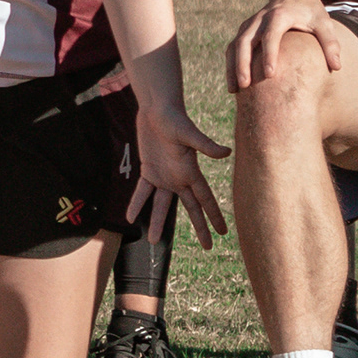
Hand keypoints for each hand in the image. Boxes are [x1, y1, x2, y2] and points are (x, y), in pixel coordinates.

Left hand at [128, 93, 231, 247]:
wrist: (156, 109)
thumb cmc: (175, 118)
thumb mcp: (189, 133)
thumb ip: (205, 145)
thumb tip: (227, 152)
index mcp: (191, 172)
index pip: (206, 199)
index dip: (214, 216)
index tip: (223, 233)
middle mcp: (179, 178)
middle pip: (191, 208)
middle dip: (200, 227)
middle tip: (208, 248)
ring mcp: (164, 175)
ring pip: (162, 205)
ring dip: (157, 222)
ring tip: (153, 241)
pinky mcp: (148, 169)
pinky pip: (142, 191)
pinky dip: (137, 203)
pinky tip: (131, 218)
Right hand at [225, 0, 342, 94]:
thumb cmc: (310, 10)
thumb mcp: (324, 22)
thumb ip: (330, 43)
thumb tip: (336, 67)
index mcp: (279, 16)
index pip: (271, 35)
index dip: (269, 54)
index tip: (269, 74)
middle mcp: (260, 19)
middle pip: (245, 41)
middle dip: (243, 64)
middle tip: (245, 85)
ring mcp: (249, 24)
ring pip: (235, 45)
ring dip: (232, 66)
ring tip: (234, 90)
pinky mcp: (245, 30)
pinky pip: (233, 47)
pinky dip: (230, 64)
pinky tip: (233, 84)